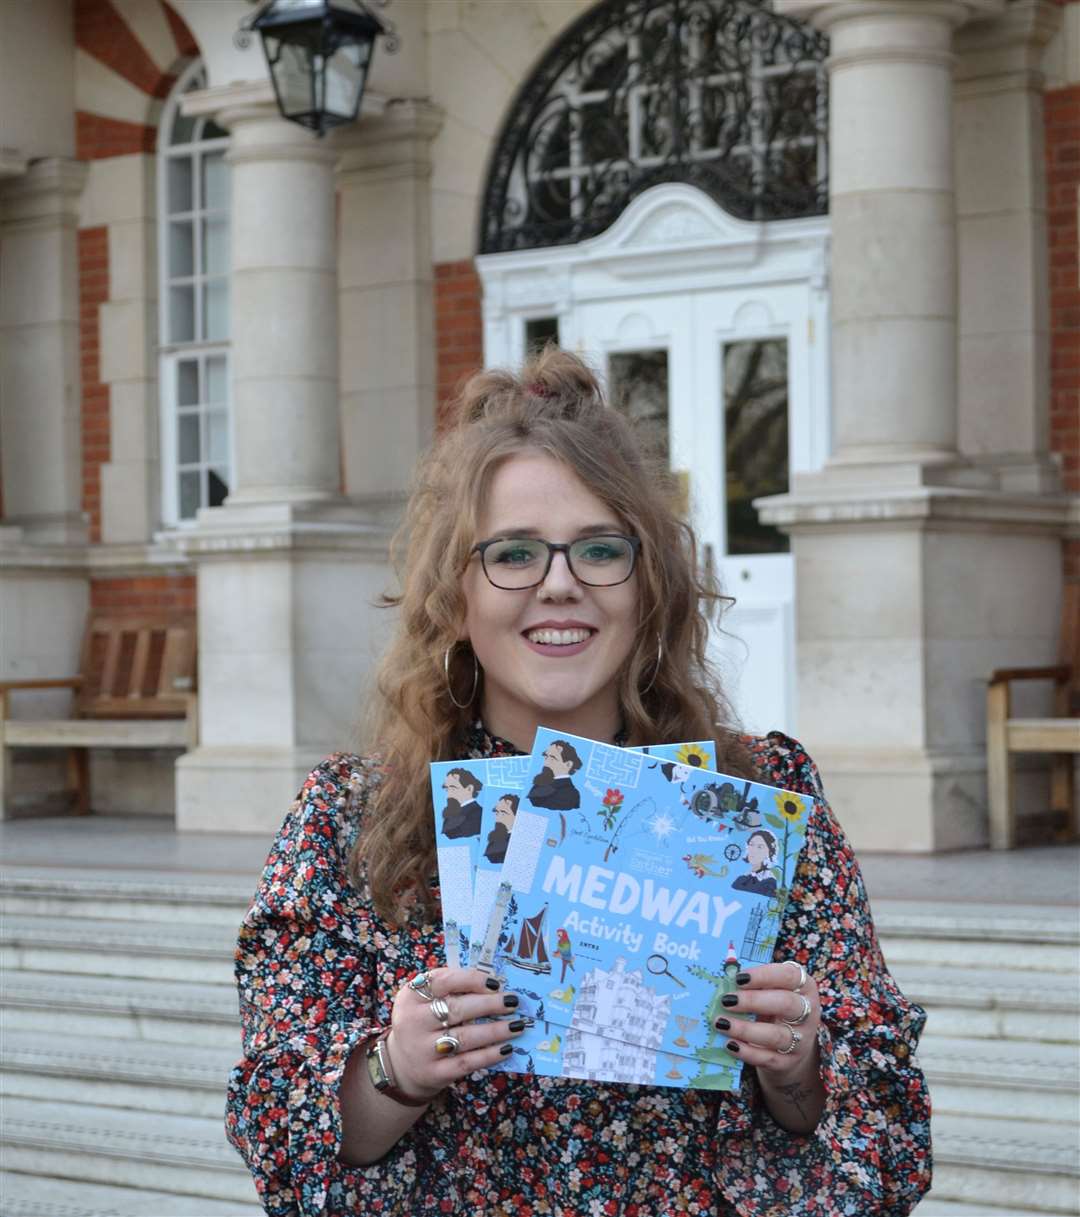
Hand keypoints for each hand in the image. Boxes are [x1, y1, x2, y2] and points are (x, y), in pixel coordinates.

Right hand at [387, 968, 523, 1099]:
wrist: (402, 1064)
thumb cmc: (423, 1021)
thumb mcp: (424, 999)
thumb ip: (450, 987)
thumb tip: (493, 984)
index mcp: (411, 996)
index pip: (442, 981)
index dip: (471, 980)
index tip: (496, 983)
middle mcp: (413, 1022)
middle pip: (457, 1009)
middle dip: (489, 1005)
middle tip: (513, 1002)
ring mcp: (422, 1049)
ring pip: (465, 1037)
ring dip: (495, 1030)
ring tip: (517, 1025)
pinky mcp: (434, 1073)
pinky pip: (467, 1062)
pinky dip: (489, 1055)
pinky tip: (506, 1048)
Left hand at [713, 960, 819, 1079]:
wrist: (790, 1043)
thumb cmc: (774, 1005)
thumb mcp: (770, 990)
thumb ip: (754, 983)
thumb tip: (723, 978)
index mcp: (804, 986)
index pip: (789, 976)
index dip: (764, 976)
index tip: (738, 978)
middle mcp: (808, 1011)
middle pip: (786, 1004)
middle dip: (753, 1001)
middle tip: (727, 1000)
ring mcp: (802, 1039)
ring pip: (776, 1035)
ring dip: (746, 1030)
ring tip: (722, 1023)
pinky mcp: (790, 1061)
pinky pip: (769, 1058)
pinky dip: (748, 1052)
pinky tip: (730, 1044)